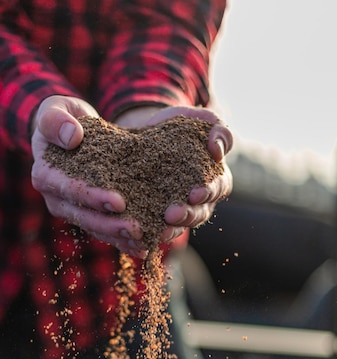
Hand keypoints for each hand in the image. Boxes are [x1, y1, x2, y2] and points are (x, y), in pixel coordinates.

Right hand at [31, 95, 144, 256]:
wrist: (69, 132)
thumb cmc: (63, 118)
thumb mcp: (56, 109)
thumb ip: (57, 120)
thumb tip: (72, 136)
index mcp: (45, 175)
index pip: (70, 190)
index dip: (93, 197)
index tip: (119, 201)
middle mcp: (55, 199)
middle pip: (85, 217)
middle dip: (111, 225)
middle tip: (137, 229)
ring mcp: (72, 211)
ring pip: (96, 229)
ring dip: (120, 237)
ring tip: (144, 241)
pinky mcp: (87, 216)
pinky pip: (105, 232)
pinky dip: (123, 241)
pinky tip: (144, 247)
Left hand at [114, 105, 232, 243]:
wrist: (142, 134)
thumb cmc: (177, 127)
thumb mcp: (199, 121)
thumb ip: (218, 131)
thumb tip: (218, 151)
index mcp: (214, 179)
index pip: (217, 189)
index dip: (208, 192)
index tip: (195, 192)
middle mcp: (198, 201)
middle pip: (198, 214)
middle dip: (187, 215)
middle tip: (172, 214)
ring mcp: (177, 212)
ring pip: (179, 227)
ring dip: (171, 230)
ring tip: (160, 230)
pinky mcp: (154, 217)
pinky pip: (155, 230)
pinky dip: (150, 235)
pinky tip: (141, 236)